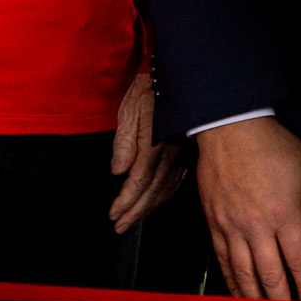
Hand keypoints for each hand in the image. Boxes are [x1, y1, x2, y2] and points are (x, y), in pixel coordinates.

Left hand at [108, 70, 187, 234]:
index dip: (126, 201)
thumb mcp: (131, 109)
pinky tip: (158, 200)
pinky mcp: (186, 149)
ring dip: (149, 207)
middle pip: (153, 191)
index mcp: (155, 144)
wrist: (180, 74)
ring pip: (167, 187)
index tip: (113, 215)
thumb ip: (124, 142)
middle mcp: (172, 152)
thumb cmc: (150, 87)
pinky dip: (166, 194)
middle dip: (136, 211)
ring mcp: (182, 152)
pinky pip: (178, 178)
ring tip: (134, 219)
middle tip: (120, 227)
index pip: (139, 182)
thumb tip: (118, 171)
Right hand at [196, 115, 300, 300]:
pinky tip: (237, 293)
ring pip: (243, 272)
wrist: (228, 130)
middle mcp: (256, 226)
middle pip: (270, 273)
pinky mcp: (213, 224)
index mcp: (284, 214)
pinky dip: (231, 281)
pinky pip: (222, 260)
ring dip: (252, 298)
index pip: (298, 259)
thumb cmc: (273, 146)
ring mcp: (231, 227)